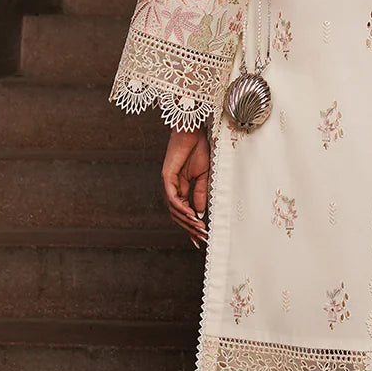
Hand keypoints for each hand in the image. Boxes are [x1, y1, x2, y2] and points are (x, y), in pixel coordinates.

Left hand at [162, 125, 210, 247]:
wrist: (194, 132)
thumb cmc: (200, 150)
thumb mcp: (204, 177)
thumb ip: (201, 194)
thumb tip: (200, 213)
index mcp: (181, 188)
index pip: (184, 212)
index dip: (191, 225)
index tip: (202, 237)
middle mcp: (173, 188)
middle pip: (178, 214)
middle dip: (190, 228)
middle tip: (202, 238)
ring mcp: (168, 183)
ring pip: (174, 209)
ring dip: (187, 221)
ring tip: (199, 228)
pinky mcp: (167, 177)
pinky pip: (173, 198)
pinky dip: (182, 208)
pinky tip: (192, 215)